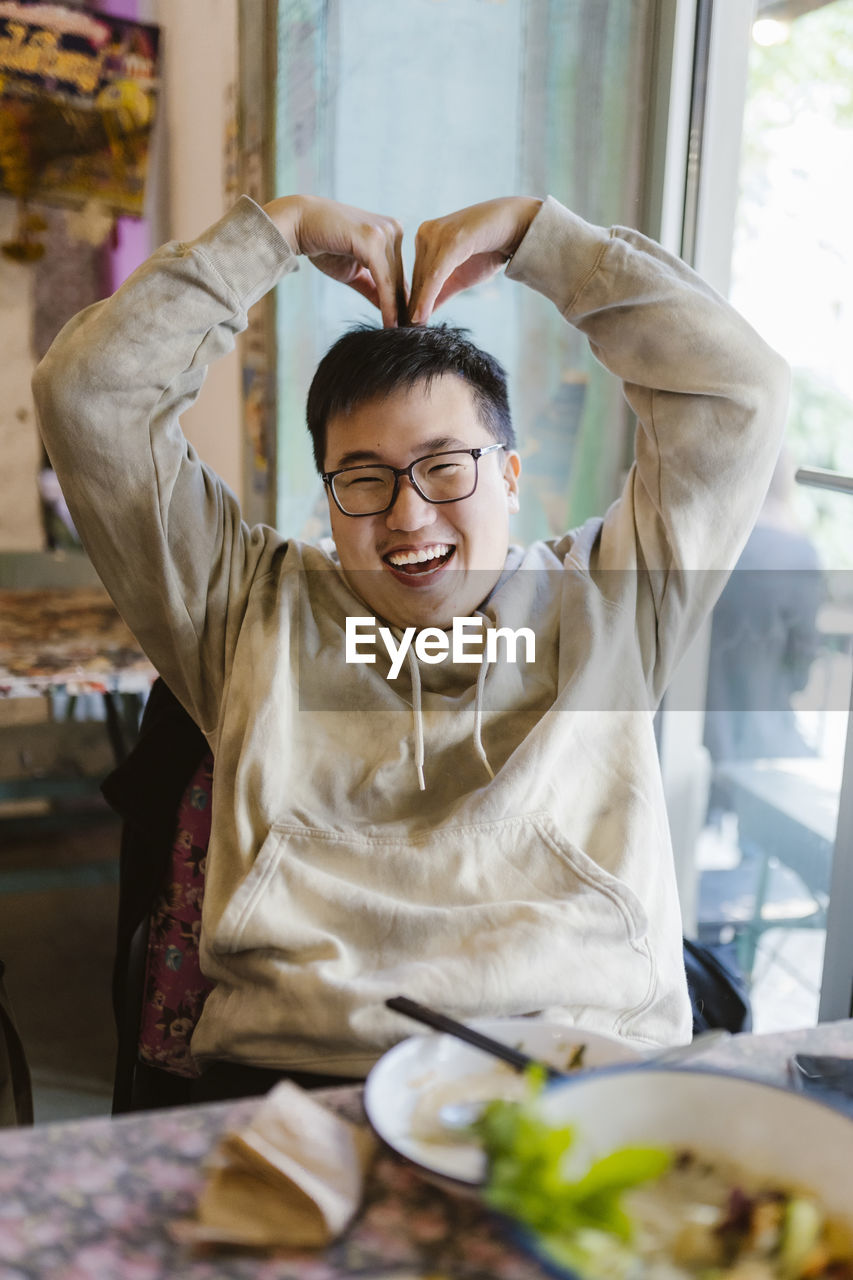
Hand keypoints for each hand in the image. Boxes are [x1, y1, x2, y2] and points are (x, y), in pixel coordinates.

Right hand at [263, 194, 406, 327]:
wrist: (299, 224)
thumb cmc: (323, 245)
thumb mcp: (353, 271)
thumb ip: (372, 287)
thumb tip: (390, 309)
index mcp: (391, 233)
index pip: (400, 273)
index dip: (402, 302)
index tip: (406, 326)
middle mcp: (393, 229)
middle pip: (400, 278)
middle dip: (403, 309)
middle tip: (409, 335)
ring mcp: (385, 232)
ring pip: (394, 281)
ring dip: (397, 311)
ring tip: (400, 335)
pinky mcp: (373, 240)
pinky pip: (384, 280)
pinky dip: (388, 304)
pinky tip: (390, 323)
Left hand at [409, 197, 541, 324]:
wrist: (515, 226)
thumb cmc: (489, 249)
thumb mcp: (460, 276)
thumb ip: (441, 292)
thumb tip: (422, 314)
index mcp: (425, 238)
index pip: (416, 276)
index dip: (411, 302)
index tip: (404, 325)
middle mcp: (426, 232)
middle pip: (417, 279)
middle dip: (412, 306)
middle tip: (403, 332)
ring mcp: (437, 234)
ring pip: (423, 278)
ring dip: (417, 306)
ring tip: (410, 329)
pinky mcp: (451, 240)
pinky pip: (435, 275)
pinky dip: (427, 297)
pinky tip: (419, 316)